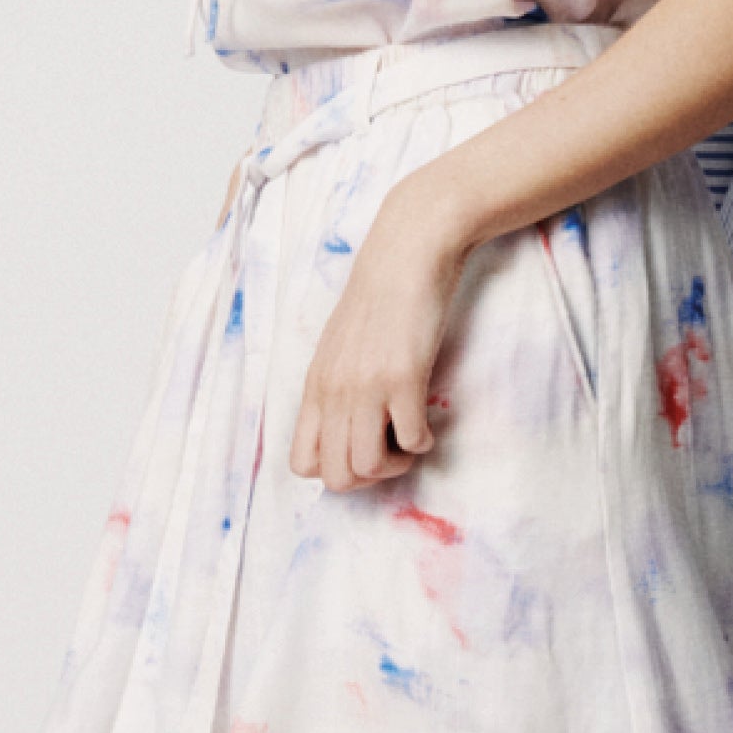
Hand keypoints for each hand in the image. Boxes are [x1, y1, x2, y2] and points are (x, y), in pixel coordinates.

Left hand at [288, 174, 468, 491]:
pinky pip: (410, 440)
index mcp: (315, 386)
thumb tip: (349, 427)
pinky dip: (424, 442)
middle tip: (392, 450)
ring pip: (368, 468)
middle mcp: (333, 391)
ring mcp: (366, 386)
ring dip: (397, 464)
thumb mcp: (341, 346)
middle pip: (337, 477)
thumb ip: (338, 386)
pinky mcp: (402, 378)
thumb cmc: (380, 296)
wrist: (406, 253)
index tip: (363, 448)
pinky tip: (428, 420)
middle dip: (369, 478)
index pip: (303, 464)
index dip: (335, 470)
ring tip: (410, 438)